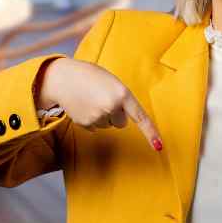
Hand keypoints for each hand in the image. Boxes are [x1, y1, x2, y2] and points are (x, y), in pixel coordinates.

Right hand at [41, 59, 162, 150]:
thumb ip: (121, 96)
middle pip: (122, 122)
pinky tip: (83, 106)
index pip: (140, 117)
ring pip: (108, 125)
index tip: (159, 147)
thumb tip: (125, 116)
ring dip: (102, 115)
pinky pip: (96, 127)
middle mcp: (112, 107)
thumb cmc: (88, 75)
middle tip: (101, 98)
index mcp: (122, 93)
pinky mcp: (87, 124)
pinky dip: (91, 119)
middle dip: (115, 113)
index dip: (151, 133)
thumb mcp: (110, 81)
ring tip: (90, 100)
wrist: (62, 78)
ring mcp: (99, 117)